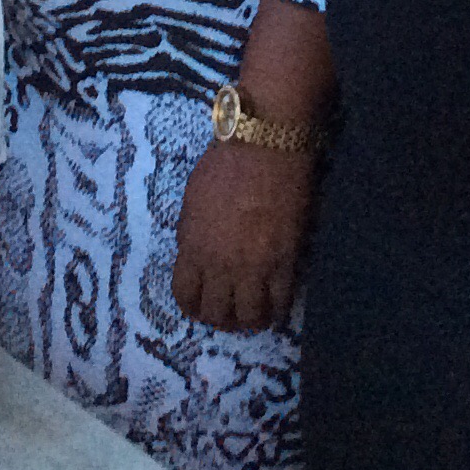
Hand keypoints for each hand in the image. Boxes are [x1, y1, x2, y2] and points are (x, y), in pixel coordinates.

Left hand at [171, 140, 314, 332]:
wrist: (264, 149)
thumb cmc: (223, 166)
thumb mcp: (190, 202)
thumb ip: (190, 235)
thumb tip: (194, 256)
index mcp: (192, 248)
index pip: (185, 296)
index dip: (193, 307)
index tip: (202, 306)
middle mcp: (220, 265)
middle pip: (216, 314)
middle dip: (221, 319)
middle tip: (230, 314)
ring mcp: (254, 267)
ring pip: (249, 316)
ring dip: (249, 320)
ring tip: (254, 315)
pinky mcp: (285, 262)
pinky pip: (280, 302)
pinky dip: (277, 309)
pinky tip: (276, 305)